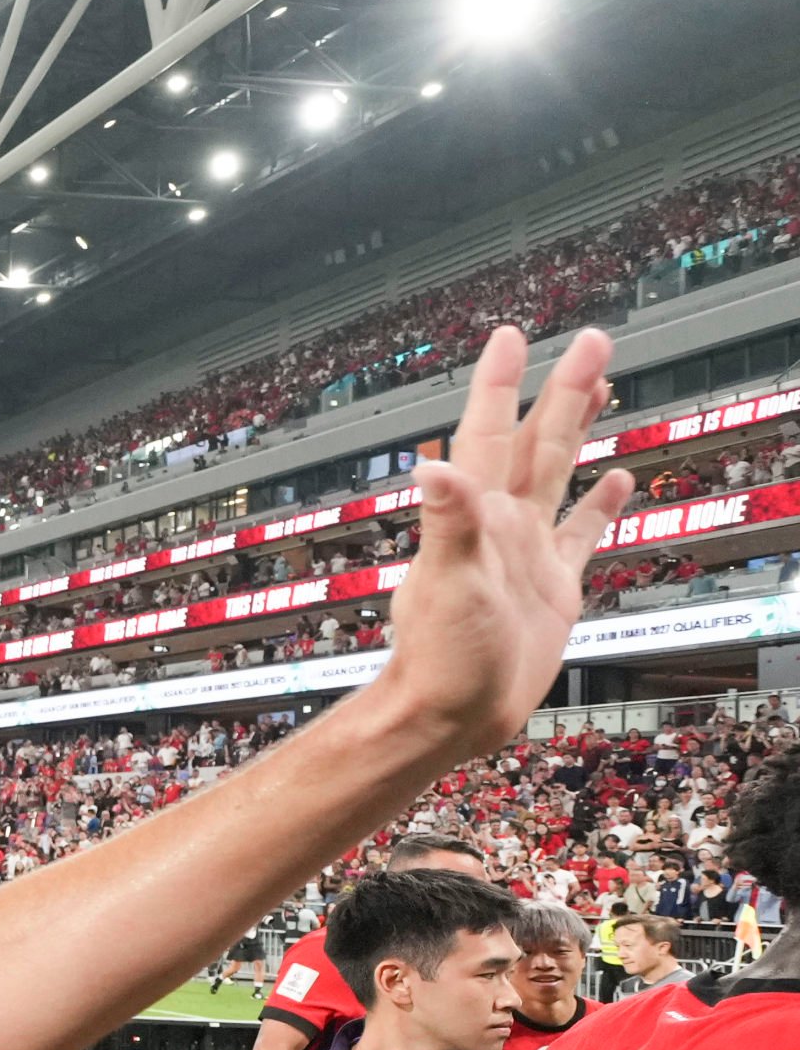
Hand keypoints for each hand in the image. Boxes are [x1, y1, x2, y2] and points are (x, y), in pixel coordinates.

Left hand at [374, 326, 633, 754]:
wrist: (455, 713)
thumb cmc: (440, 655)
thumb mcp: (446, 582)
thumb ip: (446, 524)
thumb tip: (433, 470)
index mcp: (474, 516)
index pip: (487, 433)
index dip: (499, 385)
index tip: (511, 337)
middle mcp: (500, 525)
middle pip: (537, 440)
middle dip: (563, 390)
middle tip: (592, 342)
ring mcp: (528, 552)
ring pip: (559, 474)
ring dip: (578, 430)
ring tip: (600, 387)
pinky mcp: (553, 585)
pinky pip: (582, 534)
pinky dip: (601, 506)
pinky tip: (616, 479)